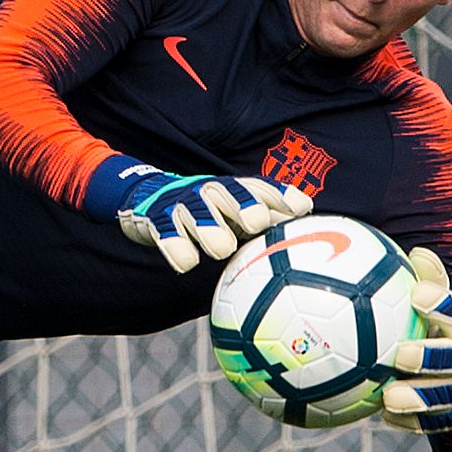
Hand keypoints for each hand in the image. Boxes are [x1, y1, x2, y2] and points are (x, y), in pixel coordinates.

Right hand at [97, 163, 312, 272]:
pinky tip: (185, 264)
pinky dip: (176, 247)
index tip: (302, 207)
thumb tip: (307, 252)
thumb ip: (263, 228)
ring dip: (209, 227)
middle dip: (244, 205)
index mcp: (231, 190)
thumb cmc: (204, 214)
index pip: (259, 188)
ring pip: (196, 212)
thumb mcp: (231, 215)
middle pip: (229, 193)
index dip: (280, 195)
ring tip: (221, 248)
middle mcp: (208, 191)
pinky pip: (165, 232)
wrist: (145, 198)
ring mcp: (181, 203)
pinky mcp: (155, 218)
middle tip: (256, 223)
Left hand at [381, 245, 451, 433]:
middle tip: (402, 355)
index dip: (442, 304)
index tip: (418, 295)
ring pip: (443, 396)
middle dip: (431, 356)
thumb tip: (416, 251)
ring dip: (417, 397)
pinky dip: (409, 419)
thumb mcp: (438, 306)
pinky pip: (430, 422)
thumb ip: (428, 282)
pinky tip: (384, 415)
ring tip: (390, 397)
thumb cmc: (440, 331)